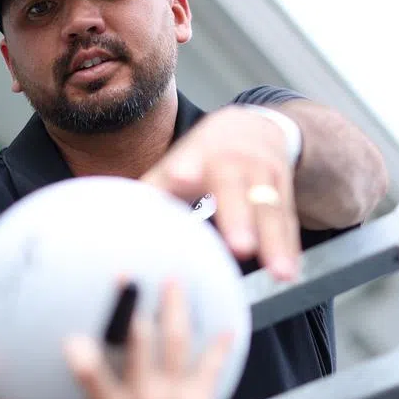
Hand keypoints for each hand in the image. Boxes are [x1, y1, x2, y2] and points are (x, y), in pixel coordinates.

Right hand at [40, 279, 231, 398]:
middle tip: (129, 279)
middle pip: (139, 344)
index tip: (74, 335)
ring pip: (174, 344)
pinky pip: (209, 366)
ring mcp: (172, 398)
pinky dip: (218, 346)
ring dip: (175, 310)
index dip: (82, 356)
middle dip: (134, 307)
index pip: (91, 378)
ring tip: (174, 283)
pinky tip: (226, 328)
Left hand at [142, 106, 300, 278]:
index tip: (181, 179)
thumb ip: (152, 189)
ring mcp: (264, 176)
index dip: (185, 171)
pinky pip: (288, 224)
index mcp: (199, 155)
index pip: (189, 162)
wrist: (257, 126)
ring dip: (275, 243)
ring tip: (279, 272)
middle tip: (239, 246)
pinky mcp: (285, 192)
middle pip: (236, 191)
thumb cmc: (205, 154)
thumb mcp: (178, 161)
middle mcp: (235, 163)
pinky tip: (290, 272)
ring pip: (270, 211)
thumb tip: (109, 217)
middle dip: (239, 218)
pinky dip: (289, 249)